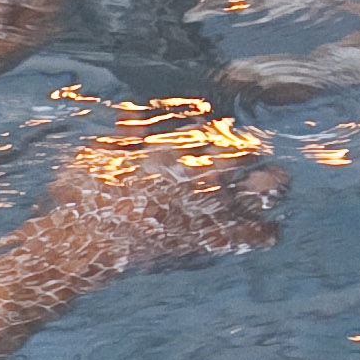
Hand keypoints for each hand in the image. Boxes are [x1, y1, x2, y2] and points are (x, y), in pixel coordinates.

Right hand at [26, 123, 286, 279]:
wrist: (83, 245)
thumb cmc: (83, 198)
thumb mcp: (96, 156)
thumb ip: (122, 135)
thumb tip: (134, 115)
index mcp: (174, 151)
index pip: (212, 129)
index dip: (217, 130)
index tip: (214, 132)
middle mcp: (200, 176)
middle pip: (248, 153)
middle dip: (251, 152)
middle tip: (249, 155)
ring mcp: (210, 209)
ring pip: (266, 190)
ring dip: (274, 184)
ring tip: (276, 181)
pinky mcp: (212, 241)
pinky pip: (255, 237)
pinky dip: (266, 233)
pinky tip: (269, 229)